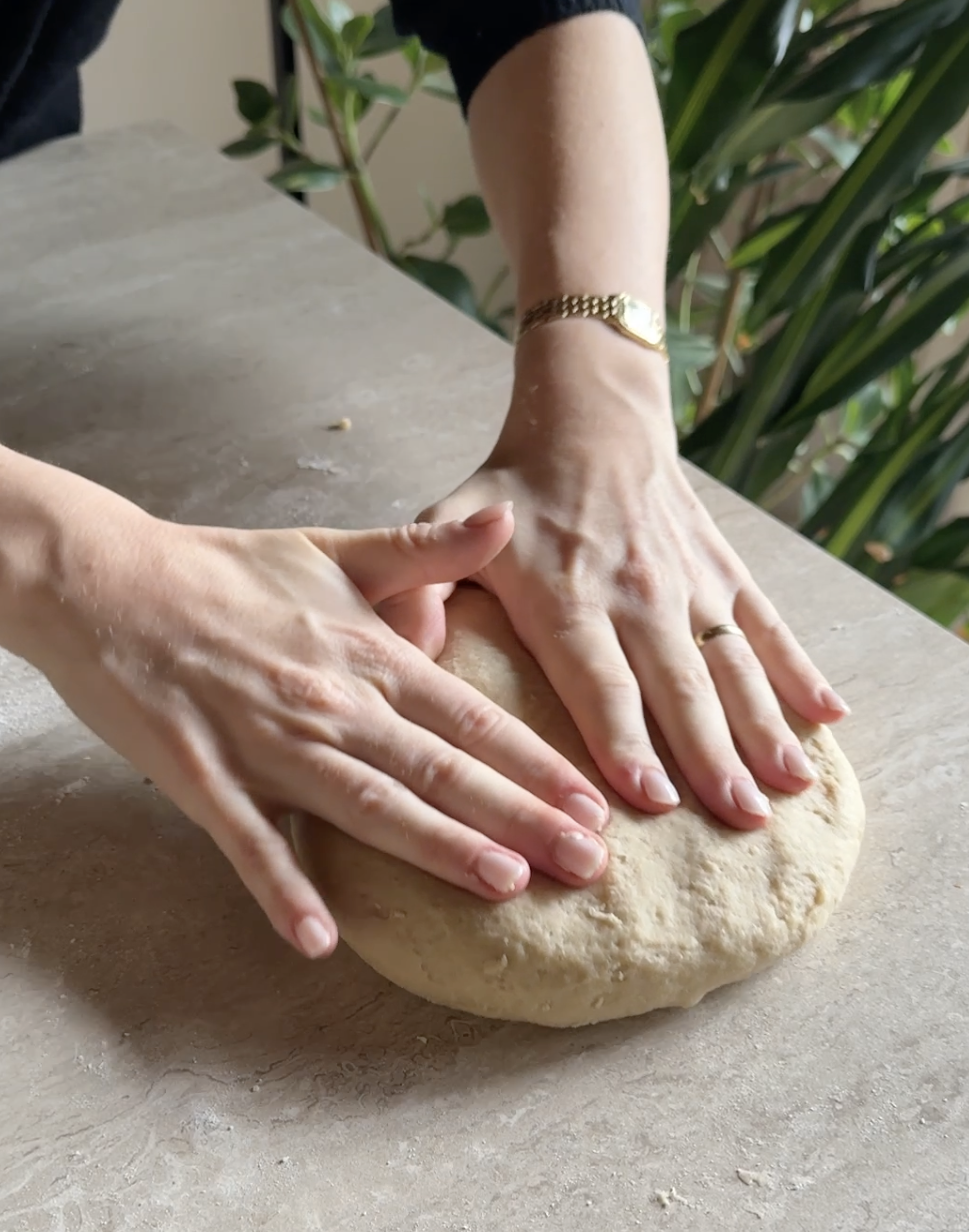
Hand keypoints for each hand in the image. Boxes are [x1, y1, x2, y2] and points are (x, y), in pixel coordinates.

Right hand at [24, 490, 609, 955]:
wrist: (102, 578)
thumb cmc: (221, 570)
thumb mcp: (332, 547)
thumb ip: (424, 551)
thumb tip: (507, 523)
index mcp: (367, 652)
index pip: (471, 715)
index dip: (537, 761)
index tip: (597, 804)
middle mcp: (331, 700)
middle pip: (440, 766)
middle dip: (519, 817)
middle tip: (590, 865)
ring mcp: (265, 741)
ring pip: (367, 803)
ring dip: (437, 846)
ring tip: (504, 886)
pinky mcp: (200, 776)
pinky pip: (246, 842)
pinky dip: (281, 888)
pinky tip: (319, 940)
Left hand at [394, 324, 848, 830]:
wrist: (593, 413)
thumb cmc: (513, 488)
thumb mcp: (448, 517)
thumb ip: (421, 581)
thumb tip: (403, 647)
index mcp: (566, 592)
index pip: (598, 676)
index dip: (624, 736)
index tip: (646, 795)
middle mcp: (636, 592)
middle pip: (677, 685)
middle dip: (709, 755)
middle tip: (736, 819)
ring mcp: (689, 583)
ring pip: (731, 664)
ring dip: (761, 728)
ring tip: (785, 789)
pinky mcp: (726, 572)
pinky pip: (769, 626)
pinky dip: (802, 671)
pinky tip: (829, 721)